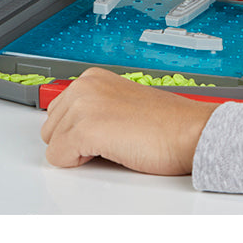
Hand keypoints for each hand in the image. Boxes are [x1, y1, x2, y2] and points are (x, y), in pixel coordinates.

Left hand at [40, 67, 219, 174]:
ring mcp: (84, 105)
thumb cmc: (166, 124)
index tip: (103, 131)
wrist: (191, 131)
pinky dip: (79, 164)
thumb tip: (73, 130)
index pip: (58, 112)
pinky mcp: (86, 128)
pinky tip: (110, 152)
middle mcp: (85, 85)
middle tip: (111, 140)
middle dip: (74, 141)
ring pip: (53, 144)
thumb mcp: (122, 104)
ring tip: (114, 144)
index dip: (78, 131)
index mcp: (93, 78)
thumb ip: (95, 109)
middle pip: (51, 128)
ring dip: (79, 153)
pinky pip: (59, 158)